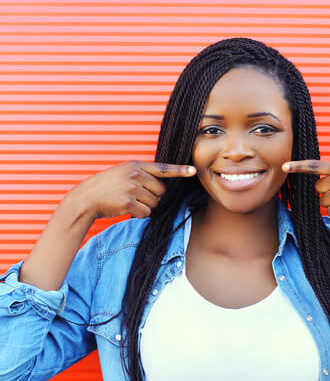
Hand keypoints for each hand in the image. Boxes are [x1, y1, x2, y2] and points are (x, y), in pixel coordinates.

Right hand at [70, 160, 195, 219]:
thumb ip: (141, 175)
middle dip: (153, 196)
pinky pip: (145, 212)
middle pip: (161, 191)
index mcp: (136, 165)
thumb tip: (162, 189)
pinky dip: (138, 214)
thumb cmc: (107, 187)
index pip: (163, 168)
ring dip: (145, 206)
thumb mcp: (123, 173)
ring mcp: (131, 188)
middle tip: (136, 196)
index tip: (192, 170)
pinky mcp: (128, 202)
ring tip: (128, 201)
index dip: (179, 170)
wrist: (86, 197)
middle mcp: (135, 174)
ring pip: (154, 203)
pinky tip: (126, 209)